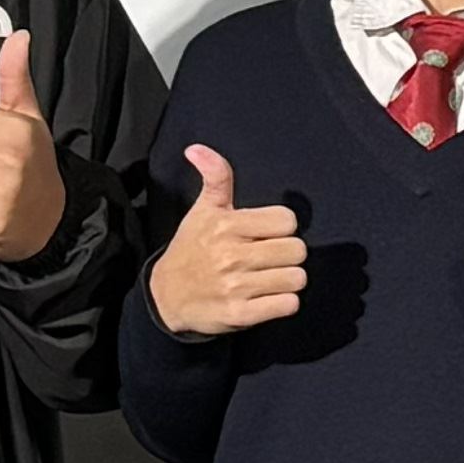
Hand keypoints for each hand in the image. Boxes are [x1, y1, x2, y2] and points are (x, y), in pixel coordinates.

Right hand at [150, 143, 305, 336]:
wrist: (166, 297)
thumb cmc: (191, 249)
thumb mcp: (202, 211)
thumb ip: (214, 177)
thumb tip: (196, 148)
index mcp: (226, 225)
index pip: (287, 221)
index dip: (282, 228)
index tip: (266, 235)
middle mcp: (232, 255)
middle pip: (297, 250)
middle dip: (288, 255)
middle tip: (269, 259)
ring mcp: (237, 286)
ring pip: (297, 278)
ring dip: (288, 280)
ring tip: (268, 278)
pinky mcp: (241, 314)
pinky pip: (288, 305)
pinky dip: (283, 303)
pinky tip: (267, 298)